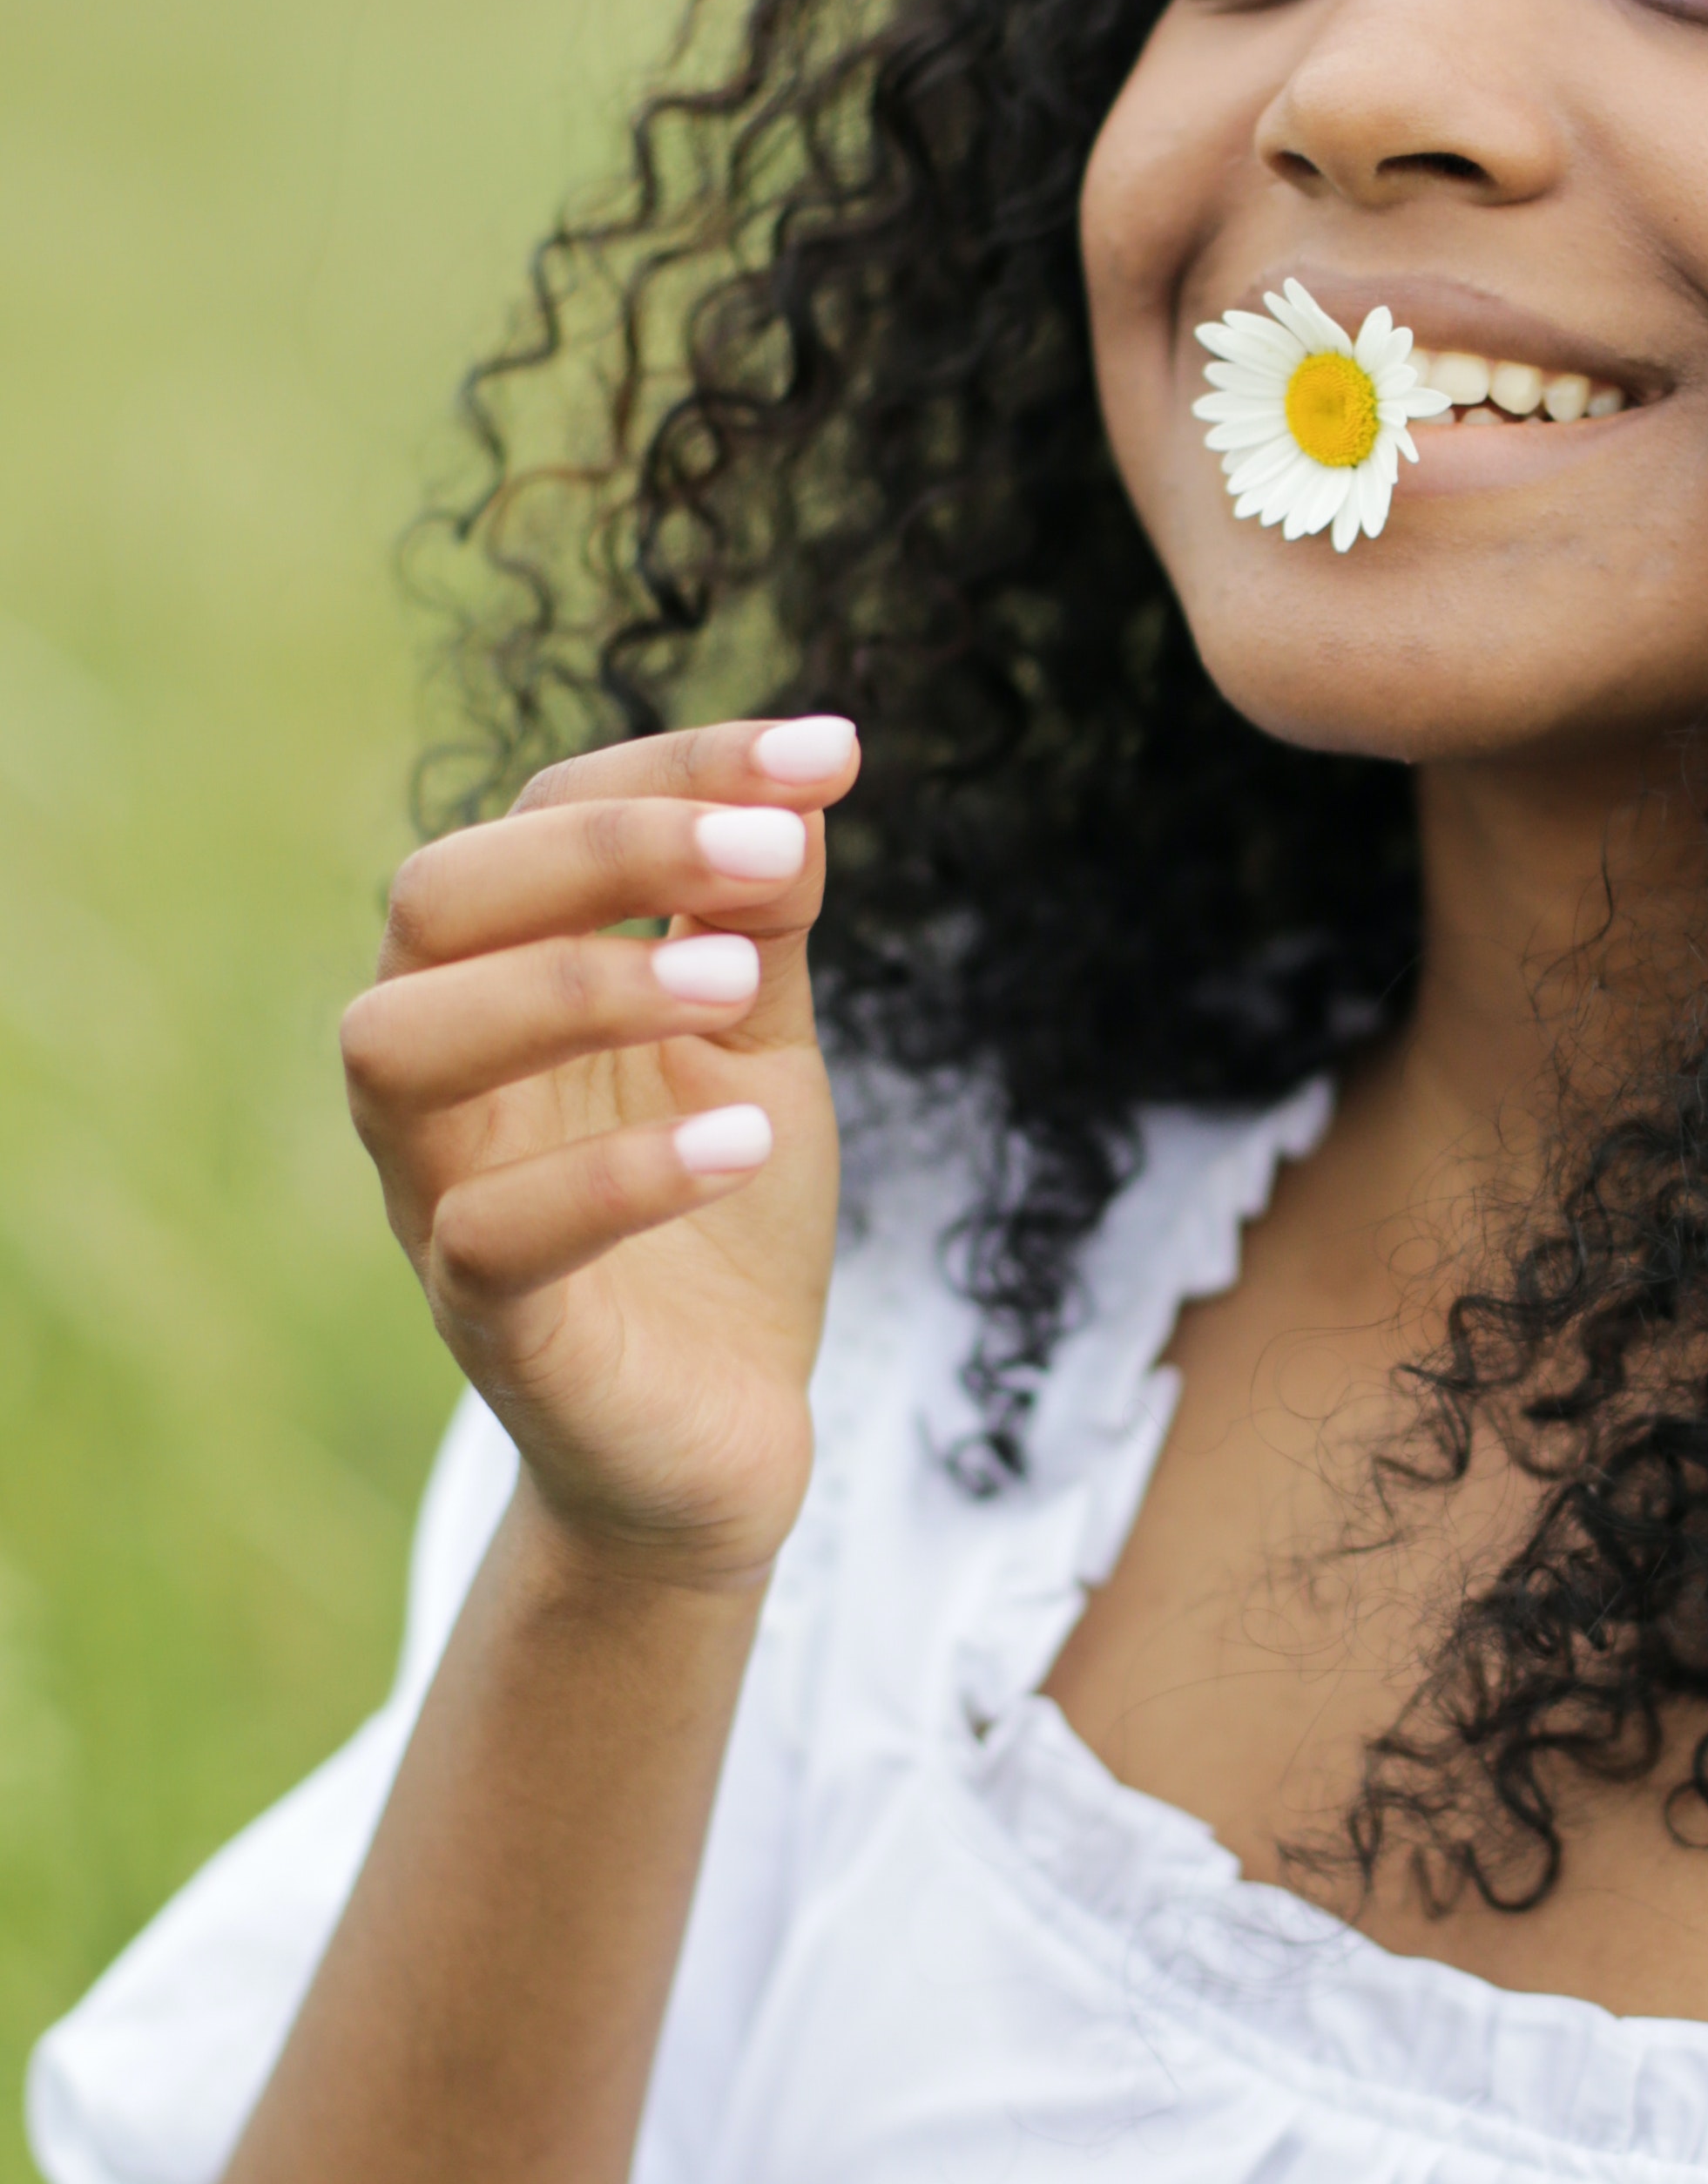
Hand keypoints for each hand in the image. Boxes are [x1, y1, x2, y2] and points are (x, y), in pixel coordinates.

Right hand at [342, 716, 862, 1591]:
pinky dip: (617, 1174)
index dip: (679, 767)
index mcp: (500, 978)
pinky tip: (744, 1138)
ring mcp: (439, 1194)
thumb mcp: (759, 1043)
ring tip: (736, 987)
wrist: (726, 1429)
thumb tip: (806, 773)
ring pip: (402, 1049)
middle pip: (434, 901)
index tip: (830, 754)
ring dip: (571, 990)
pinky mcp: (487, 1321)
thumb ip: (763, 922)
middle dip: (603, 850)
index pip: (543, 816)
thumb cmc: (723, 1212)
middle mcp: (442, 1071)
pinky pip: (490, 1232)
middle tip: (775, 859)